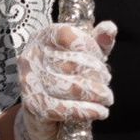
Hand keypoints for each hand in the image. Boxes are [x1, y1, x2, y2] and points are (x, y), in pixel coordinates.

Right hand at [13, 21, 116, 139]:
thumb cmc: (67, 75)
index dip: (90, 47)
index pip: (69, 35)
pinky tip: (100, 111)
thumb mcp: (86, 54)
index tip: (101, 59)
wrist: (43, 111)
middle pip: (73, 63)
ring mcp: (30, 81)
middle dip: (97, 75)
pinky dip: (88, 110)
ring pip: (72, 87)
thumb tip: (110, 28)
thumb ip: (98, 40)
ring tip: (106, 97)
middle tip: (106, 83)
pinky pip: (65, 108)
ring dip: (96, 94)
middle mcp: (31, 56)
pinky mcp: (33, 105)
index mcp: (43, 37)